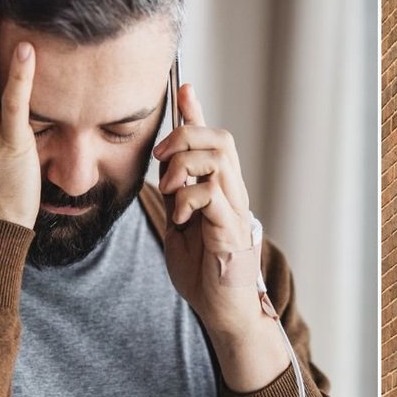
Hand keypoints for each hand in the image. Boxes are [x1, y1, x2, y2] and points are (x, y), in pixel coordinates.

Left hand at [154, 84, 288, 390]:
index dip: (196, 110)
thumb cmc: (202, 271)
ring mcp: (235, 209)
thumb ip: (175, 193)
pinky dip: (190, 197)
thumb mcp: (179, 222)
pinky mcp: (230, 229)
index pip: (211, 139)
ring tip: (170, 190)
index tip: (183, 86)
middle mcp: (233, 192)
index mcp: (219, 188)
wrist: (222, 310)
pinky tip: (181, 217)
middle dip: (185, 137)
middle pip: (219, 139)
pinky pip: (213, 194)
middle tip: (161, 158)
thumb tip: (164, 165)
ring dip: (185, 166)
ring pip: (218, 160)